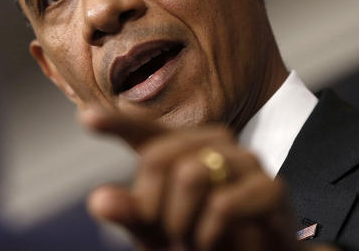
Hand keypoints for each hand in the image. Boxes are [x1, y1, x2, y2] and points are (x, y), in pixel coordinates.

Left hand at [80, 107, 303, 250]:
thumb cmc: (203, 240)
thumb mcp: (158, 233)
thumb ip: (133, 215)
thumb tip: (98, 200)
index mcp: (183, 150)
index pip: (145, 132)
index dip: (116, 123)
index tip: (87, 119)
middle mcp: (215, 144)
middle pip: (158, 157)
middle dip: (154, 207)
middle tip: (170, 234)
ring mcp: (246, 161)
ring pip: (190, 175)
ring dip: (182, 223)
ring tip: (196, 239)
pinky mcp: (271, 188)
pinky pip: (222, 205)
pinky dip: (208, 235)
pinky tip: (214, 244)